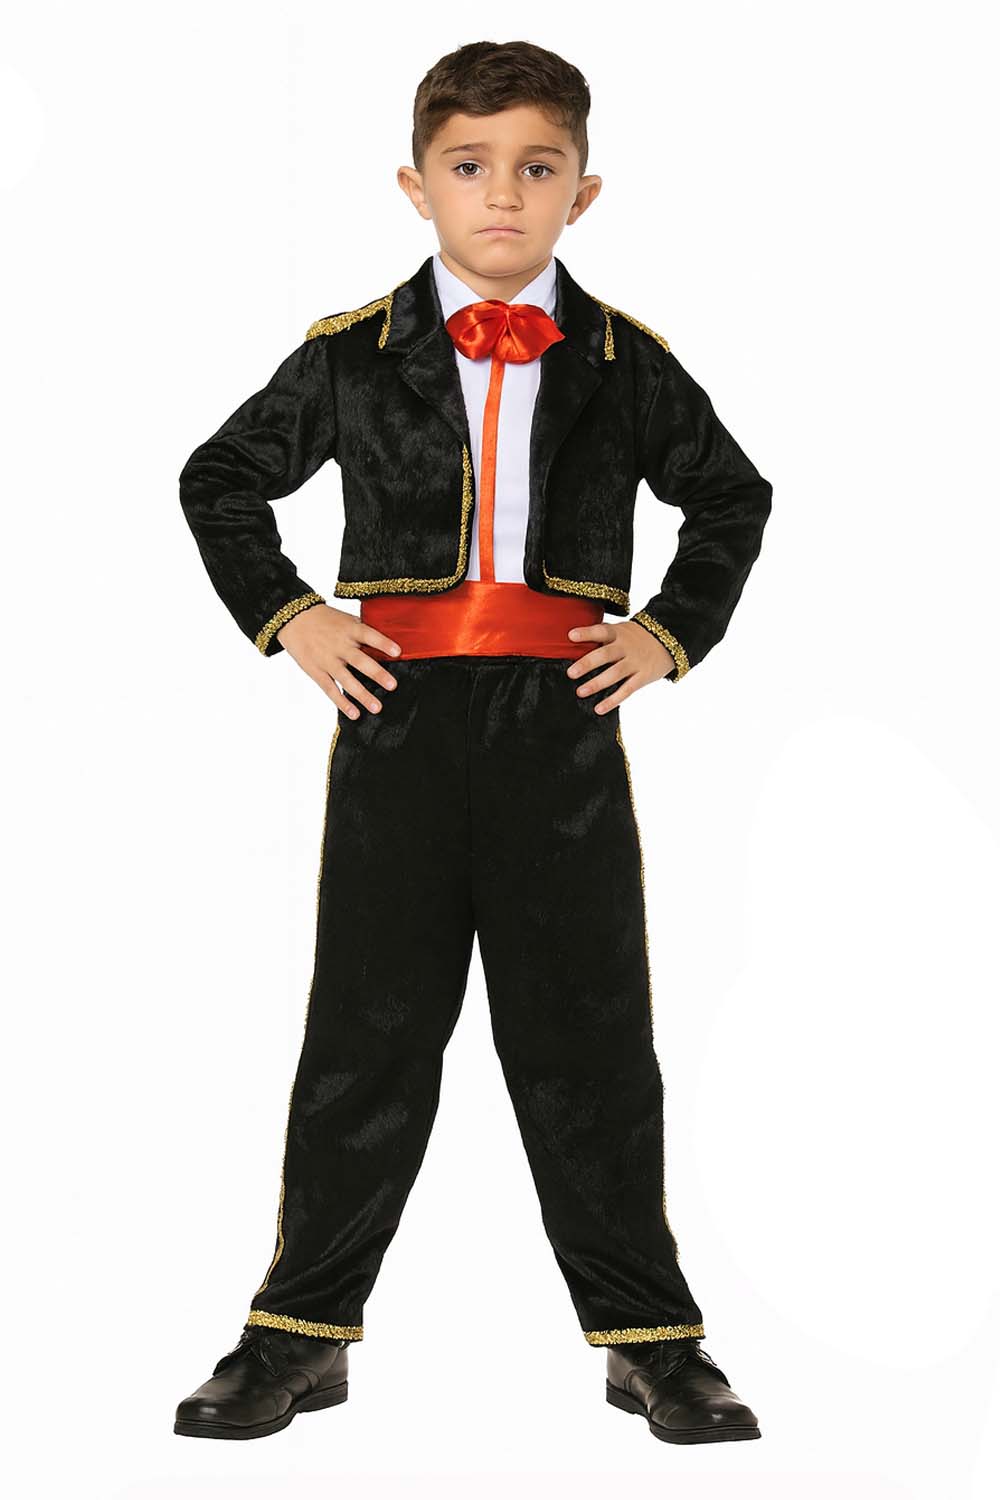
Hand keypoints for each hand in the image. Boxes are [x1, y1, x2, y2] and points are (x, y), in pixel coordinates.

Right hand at [276, 604, 400, 717]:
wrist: (294, 618)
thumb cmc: (326, 619)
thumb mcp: (346, 619)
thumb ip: (364, 631)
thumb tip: (389, 643)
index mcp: (349, 629)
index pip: (369, 635)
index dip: (383, 643)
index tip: (398, 652)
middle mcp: (339, 645)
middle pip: (359, 661)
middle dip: (377, 673)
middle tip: (392, 685)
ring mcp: (327, 660)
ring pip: (346, 680)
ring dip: (362, 695)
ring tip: (377, 707)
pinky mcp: (316, 671)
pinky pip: (330, 689)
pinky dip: (342, 703)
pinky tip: (354, 714)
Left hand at [566, 620, 675, 710]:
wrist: (669, 641)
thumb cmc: (637, 637)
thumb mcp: (622, 629)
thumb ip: (603, 635)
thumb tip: (574, 638)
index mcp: (619, 633)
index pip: (601, 631)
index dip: (587, 633)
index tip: (571, 635)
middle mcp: (626, 647)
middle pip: (605, 655)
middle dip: (587, 664)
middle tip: (571, 673)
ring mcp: (635, 663)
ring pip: (614, 674)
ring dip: (596, 684)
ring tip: (580, 692)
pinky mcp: (643, 677)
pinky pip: (627, 690)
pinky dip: (612, 700)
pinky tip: (599, 709)